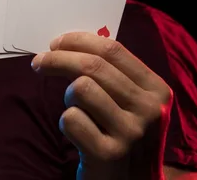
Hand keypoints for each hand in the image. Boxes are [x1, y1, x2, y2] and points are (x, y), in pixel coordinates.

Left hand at [31, 32, 172, 179]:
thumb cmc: (124, 135)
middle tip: (39, 62)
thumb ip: (113, 73)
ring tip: (76, 110)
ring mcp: (131, 133)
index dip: (77, 41)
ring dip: (68, 97)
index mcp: (157, 90)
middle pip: (93, 66)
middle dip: (58, 59)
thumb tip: (69, 43)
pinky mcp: (109, 154)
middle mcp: (149, 110)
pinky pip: (71, 119)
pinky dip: (66, 123)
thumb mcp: (133, 103)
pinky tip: (78, 133)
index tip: (55, 44)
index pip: (112, 50)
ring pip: (81, 88)